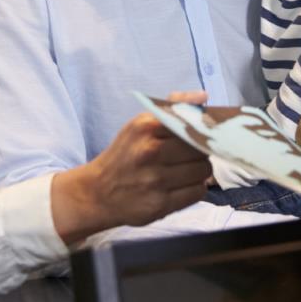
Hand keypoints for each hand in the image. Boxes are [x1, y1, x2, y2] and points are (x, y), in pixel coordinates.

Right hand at [52, 112, 209, 244]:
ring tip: (185, 171)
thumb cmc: (125, 154)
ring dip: (199, 172)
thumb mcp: (140, 124)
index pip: (192, 126)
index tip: (198, 137)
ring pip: (203, 172)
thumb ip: (172, 107)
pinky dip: (195, 189)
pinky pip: (197, 193)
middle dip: (200, 153)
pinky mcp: (160, 205)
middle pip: (201, 150)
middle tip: (189, 156)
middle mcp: (149, 152)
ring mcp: (155, 180)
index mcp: (145, 127)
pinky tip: (181, 186)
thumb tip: (203, 96)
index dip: (200, 133)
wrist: (97, 192)